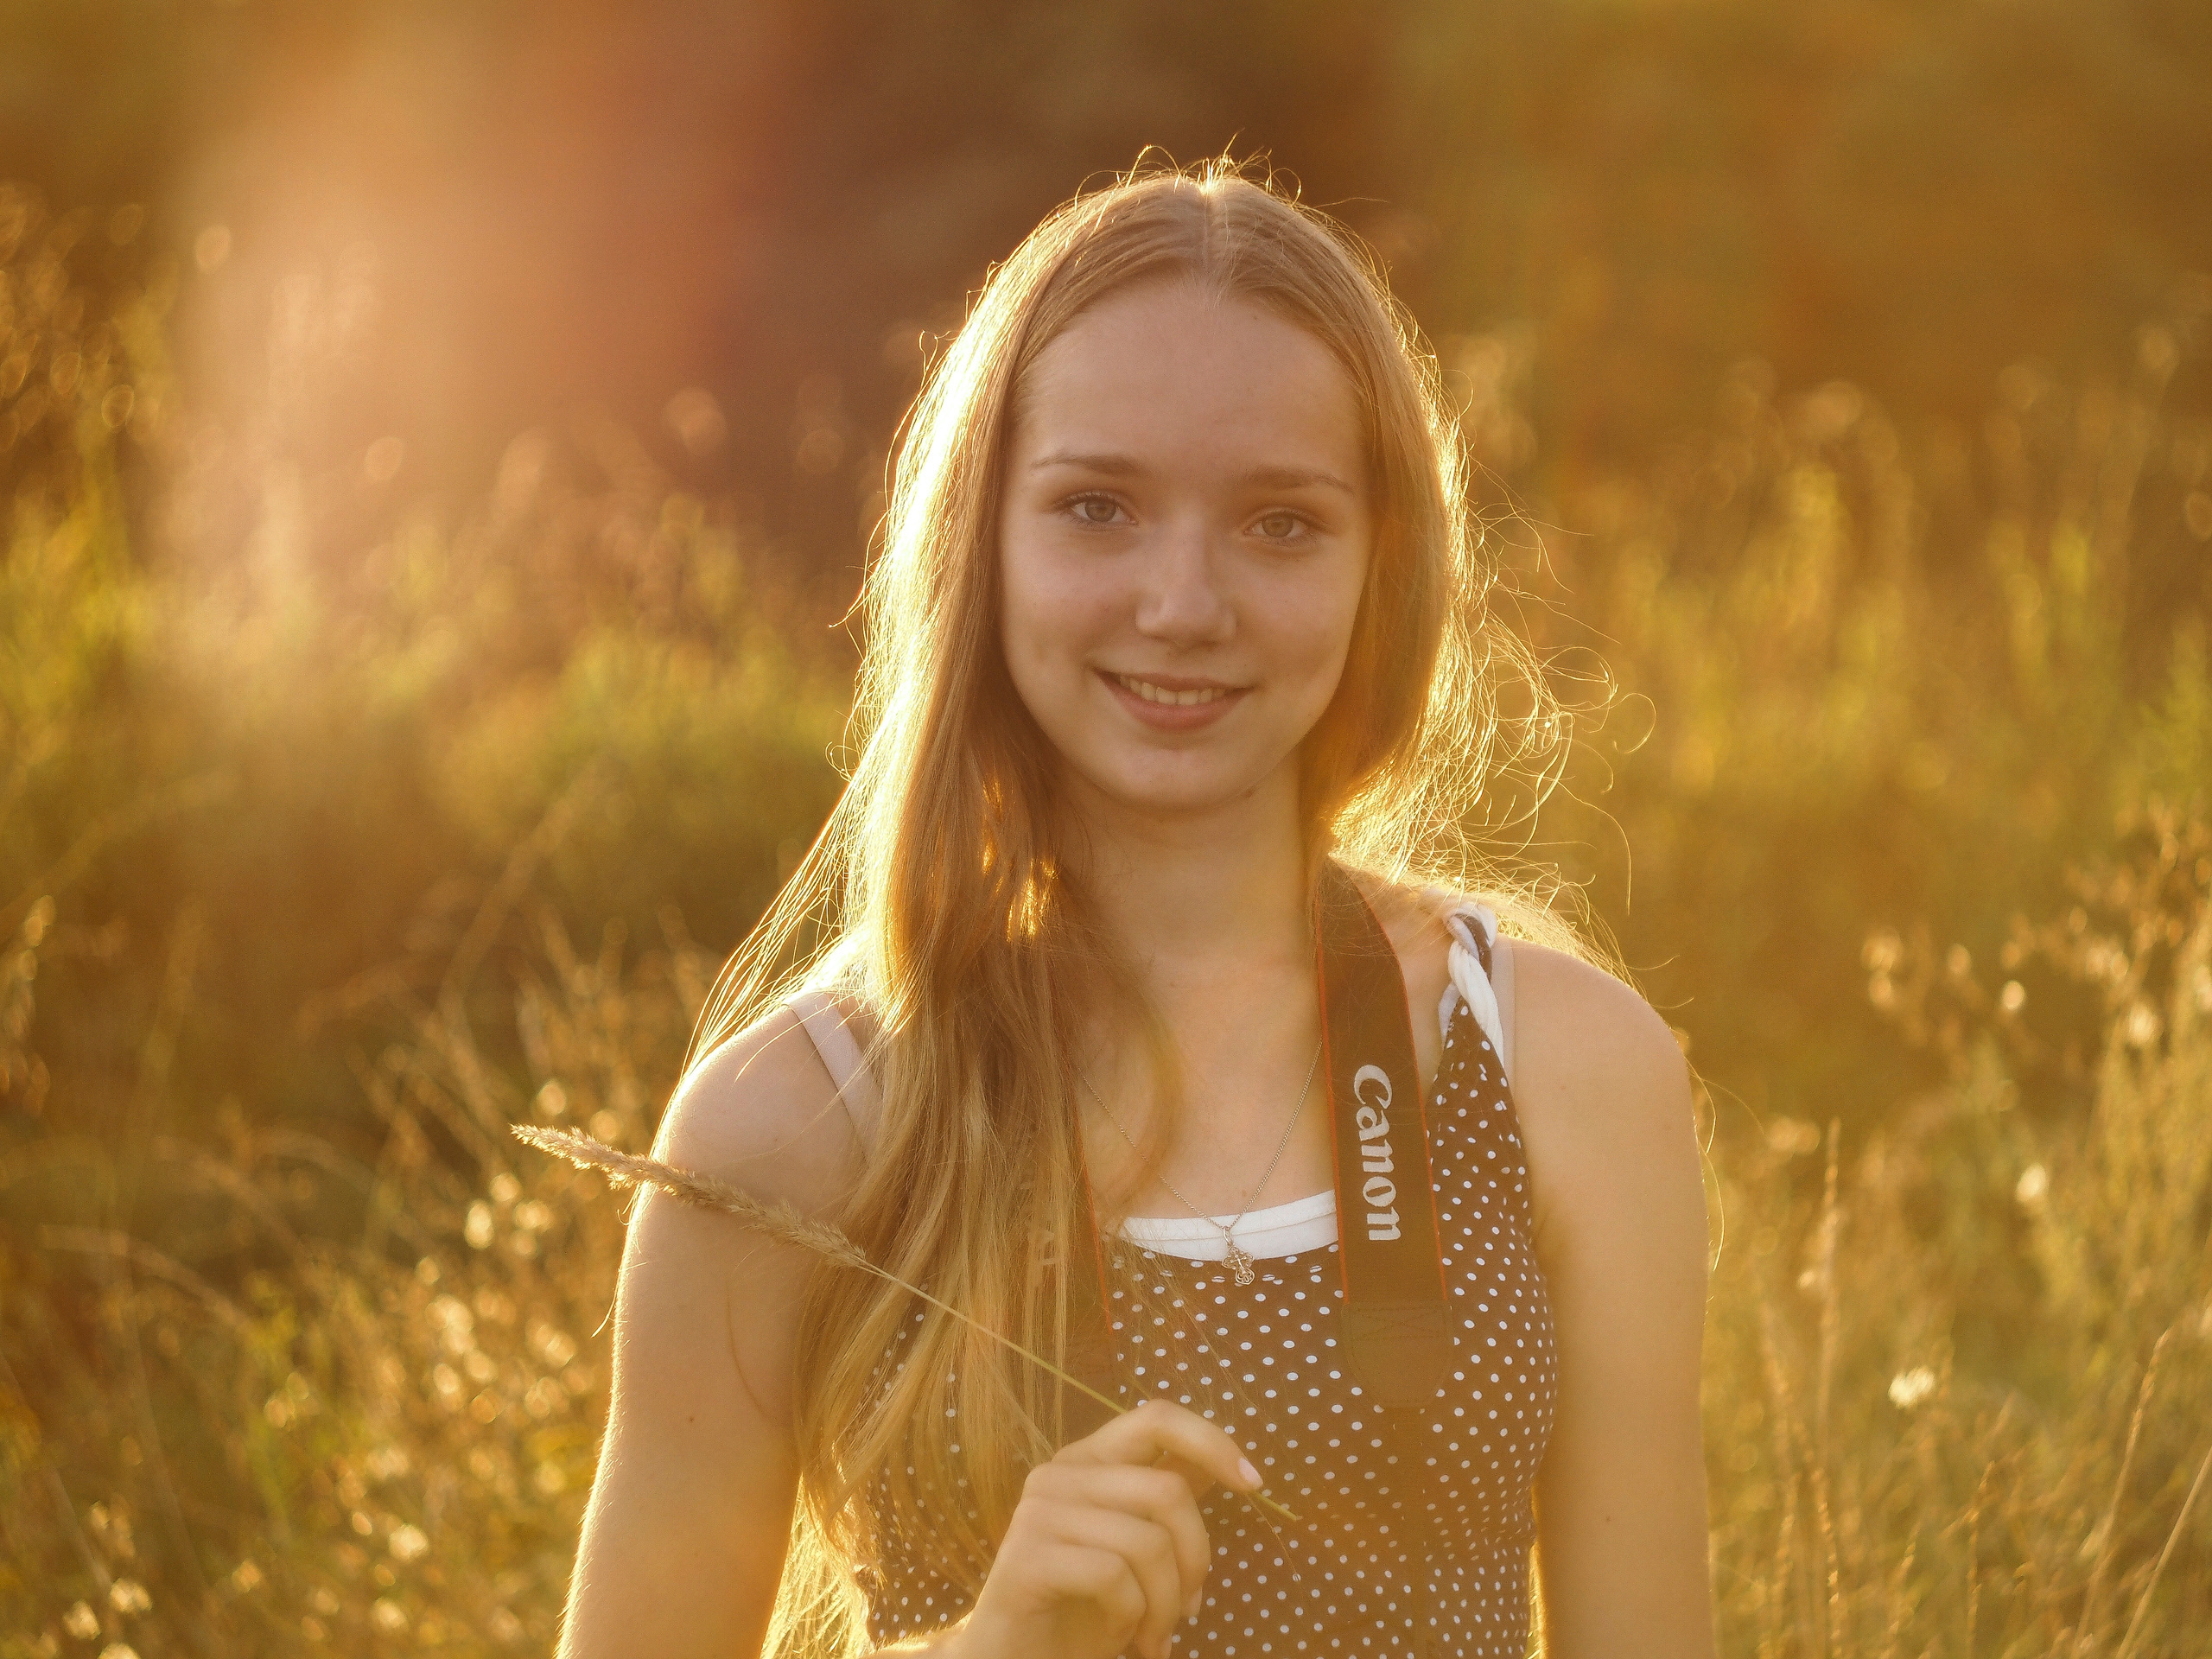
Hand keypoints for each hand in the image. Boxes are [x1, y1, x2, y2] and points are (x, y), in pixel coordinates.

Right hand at [950, 1399, 1261, 1658]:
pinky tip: (1118, 1637)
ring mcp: (1038, 1511)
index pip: (1157, 1417)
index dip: (1213, 1442)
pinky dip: (1131, 1618)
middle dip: (1196, 1561)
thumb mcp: (1133, 1549)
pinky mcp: (1026, 1557)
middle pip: (1168, 1491)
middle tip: (1190, 1611)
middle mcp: (1059, 1473)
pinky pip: (1113, 1576)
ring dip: (1166, 1606)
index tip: (1255, 1485)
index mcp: (1088, 1461)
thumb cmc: (1080, 1607)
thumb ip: (1162, 1503)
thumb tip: (1220, 1466)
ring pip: (1148, 1542)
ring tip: (1155, 1637)